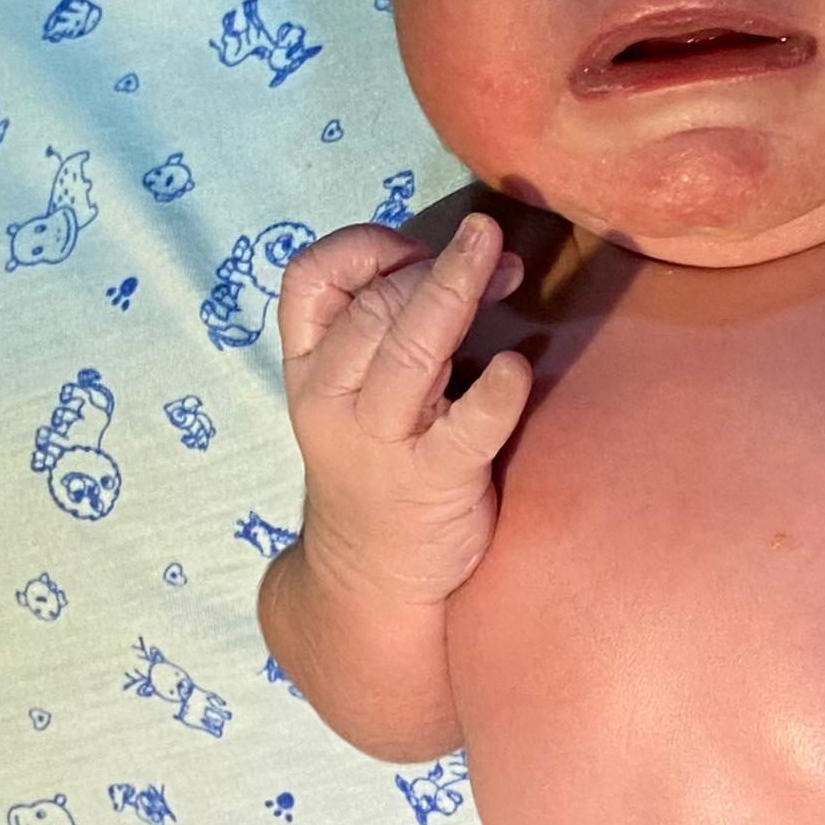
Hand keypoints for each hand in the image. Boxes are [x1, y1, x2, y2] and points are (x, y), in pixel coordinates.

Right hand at [275, 209, 529, 603]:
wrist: (369, 579)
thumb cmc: (377, 466)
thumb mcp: (353, 395)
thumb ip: (392, 327)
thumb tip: (485, 259)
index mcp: (310, 368)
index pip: (310, 279)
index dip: (364, 246)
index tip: (417, 248)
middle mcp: (333, 400)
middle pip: (372, 307)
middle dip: (435, 265)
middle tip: (490, 246)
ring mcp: (381, 443)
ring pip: (407, 351)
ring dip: (455, 294)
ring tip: (503, 263)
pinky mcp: (434, 483)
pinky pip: (465, 430)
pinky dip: (494, 394)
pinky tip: (514, 367)